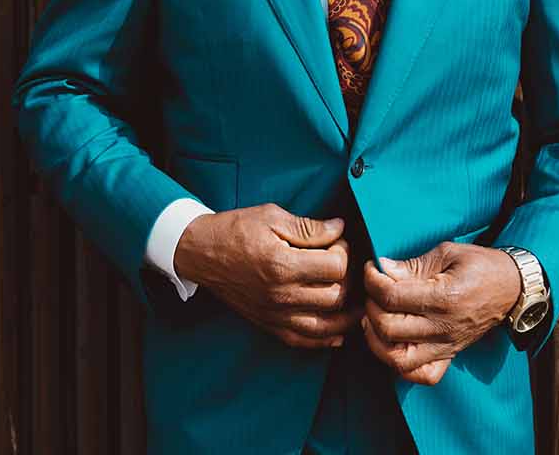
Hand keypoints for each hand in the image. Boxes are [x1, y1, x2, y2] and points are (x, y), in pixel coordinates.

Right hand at [174, 203, 360, 349]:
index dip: (345, 250)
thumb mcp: (273, 217)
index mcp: (282, 265)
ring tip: (358, 301)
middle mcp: (280, 294)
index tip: (337, 241)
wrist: (200, 252)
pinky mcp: (268, 324)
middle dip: (349, 279)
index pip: (336, 266)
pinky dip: (324, 339)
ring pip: (326, 325)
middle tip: (343, 265)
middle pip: (336, 296)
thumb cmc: (235, 230)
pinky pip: (302, 341)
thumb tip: (341, 229)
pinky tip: (338, 332)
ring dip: (347, 315)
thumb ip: (311, 227)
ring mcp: (274, 313)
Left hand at [359, 242, 523, 384]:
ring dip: (377, 340)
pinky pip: (421, 375)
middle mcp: (444, 327)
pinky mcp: (449, 355)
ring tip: (375, 319)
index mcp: (445, 297)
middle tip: (374, 291)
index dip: (372, 280)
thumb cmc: (482, 266)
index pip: (392, 296)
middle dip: (371, 306)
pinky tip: (394, 345)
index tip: (371, 268)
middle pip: (388, 328)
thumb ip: (414, 264)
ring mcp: (446, 345)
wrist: (513, 287)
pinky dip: (401, 367)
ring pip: (397, 358)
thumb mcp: (449, 253)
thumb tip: (382, 269)